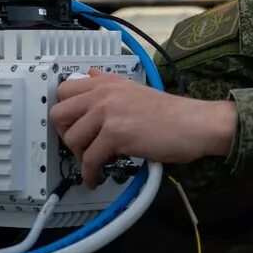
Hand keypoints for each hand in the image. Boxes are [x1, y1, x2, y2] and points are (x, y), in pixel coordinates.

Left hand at [49, 69, 236, 187]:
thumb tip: (92, 74)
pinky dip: (90, 174)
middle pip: (59, 113)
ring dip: (80, 157)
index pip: (64, 90)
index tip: (72, 125)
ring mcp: (108, 113)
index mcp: (107, 82)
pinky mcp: (115, 134)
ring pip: (72, 139)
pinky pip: (89, 160)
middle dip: (65, 134)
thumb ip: (109, 83)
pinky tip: (98, 178)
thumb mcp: (134, 89)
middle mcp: (103, 93)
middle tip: (80, 145)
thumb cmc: (170, 112)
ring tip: (95, 163)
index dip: (65, 112)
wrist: (193, 124)